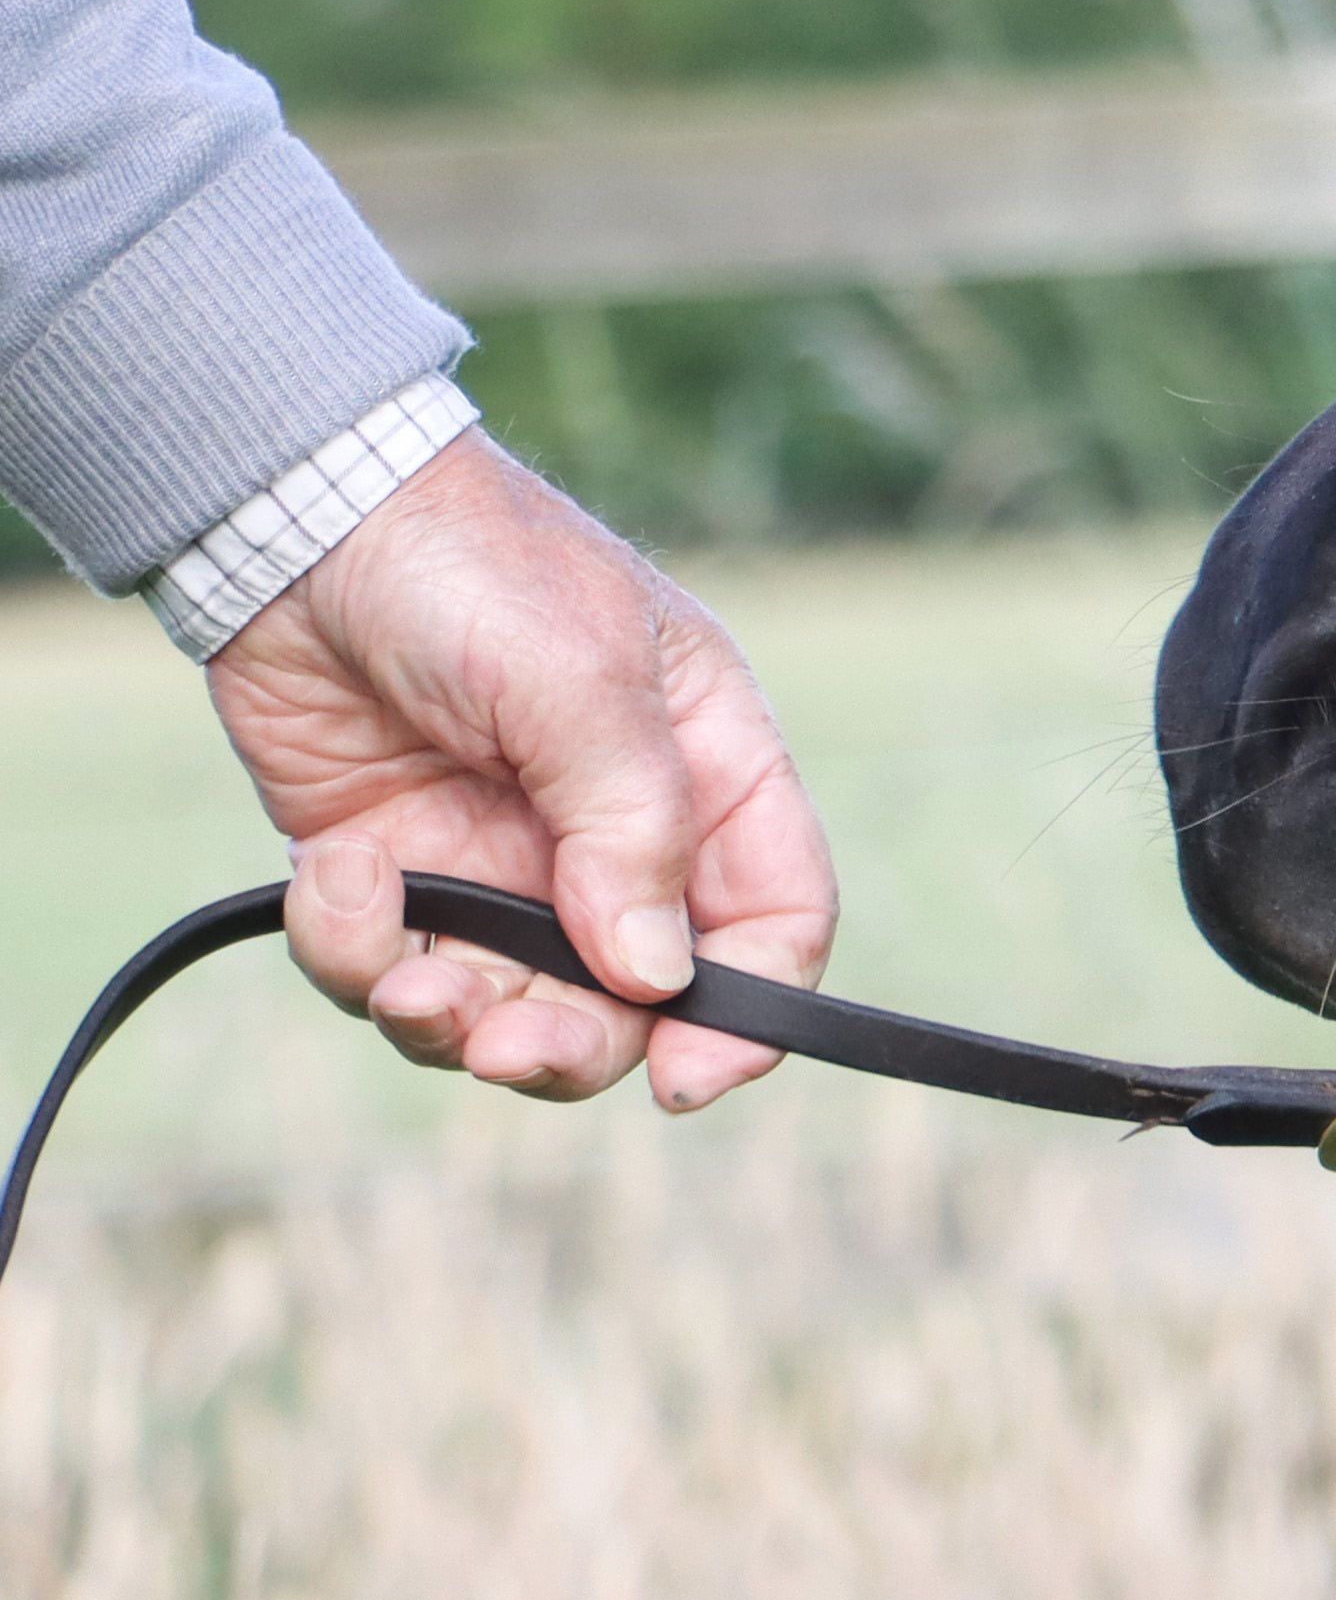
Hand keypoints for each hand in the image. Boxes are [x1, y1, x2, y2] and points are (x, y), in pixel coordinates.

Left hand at [201, 435, 838, 1108]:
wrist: (300, 521)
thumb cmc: (474, 568)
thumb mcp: (582, 681)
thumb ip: (633, 828)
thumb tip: (656, 977)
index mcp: (707, 770)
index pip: (772, 917)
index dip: (748, 1013)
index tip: (689, 1078)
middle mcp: (614, 834)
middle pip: (635, 1002)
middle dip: (574, 1045)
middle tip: (507, 1048)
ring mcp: (500, 862)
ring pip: (508, 1010)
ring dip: (454, 1021)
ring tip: (405, 978)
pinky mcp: (393, 875)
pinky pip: (384, 971)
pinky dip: (352, 951)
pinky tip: (335, 871)